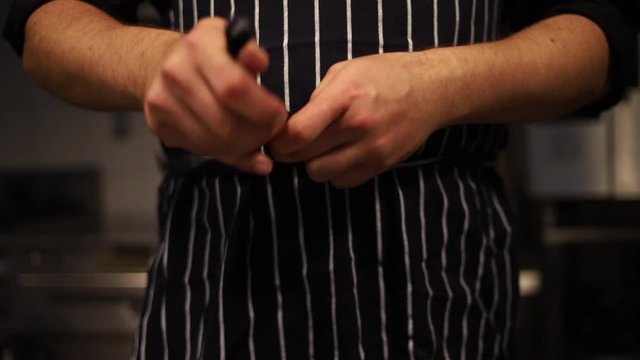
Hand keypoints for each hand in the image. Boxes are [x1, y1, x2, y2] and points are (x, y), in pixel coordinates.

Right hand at [144, 17, 287, 174]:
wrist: (164, 63)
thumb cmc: (211, 54)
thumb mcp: (233, 43)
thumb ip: (250, 54)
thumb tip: (260, 60)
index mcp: (199, 47)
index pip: (234, 88)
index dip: (263, 110)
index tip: (278, 116)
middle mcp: (175, 73)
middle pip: (225, 123)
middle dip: (258, 135)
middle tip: (270, 131)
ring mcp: (162, 101)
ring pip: (214, 143)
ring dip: (244, 147)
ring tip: (256, 138)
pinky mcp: (158, 124)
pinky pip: (201, 150)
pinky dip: (226, 153)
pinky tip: (236, 143)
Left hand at [271, 52, 452, 187]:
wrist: (432, 91)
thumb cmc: (384, 76)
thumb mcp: (346, 71)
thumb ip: (317, 97)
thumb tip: (292, 124)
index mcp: (346, 96)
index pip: (300, 132)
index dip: (280, 140)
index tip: (276, 137)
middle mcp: (359, 125)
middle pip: (304, 157)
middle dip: (290, 153)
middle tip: (293, 144)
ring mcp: (373, 149)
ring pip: (320, 174)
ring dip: (312, 164)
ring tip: (320, 149)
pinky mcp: (382, 165)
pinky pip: (343, 182)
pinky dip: (335, 173)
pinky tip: (340, 156)